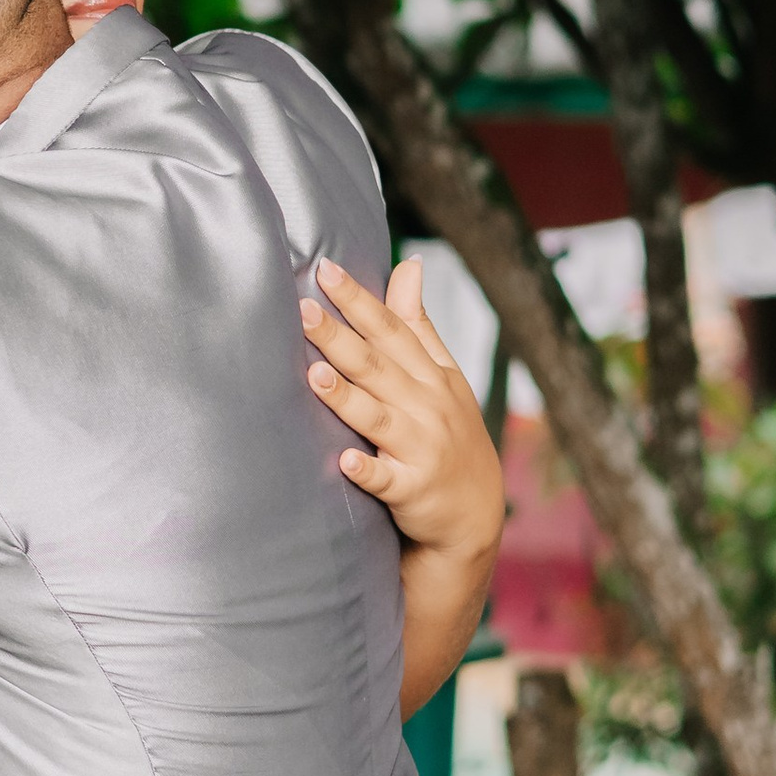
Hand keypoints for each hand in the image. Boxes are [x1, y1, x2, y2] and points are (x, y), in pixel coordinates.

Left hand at [301, 256, 504, 715]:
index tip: (325, 270)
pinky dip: (367, 470)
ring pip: (377, 418)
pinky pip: (386, 479)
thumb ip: (418, 323)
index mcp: (431, 375)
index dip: (359, 300)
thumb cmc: (450, 433)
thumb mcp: (443, 376)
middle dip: (340, 338)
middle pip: (377, 367)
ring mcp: (421, 449)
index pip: (392, 329)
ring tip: (313, 375)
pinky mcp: (412, 490)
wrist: (474, 512)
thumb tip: (409, 263)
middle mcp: (427, 407)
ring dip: (347, 398)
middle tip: (301, 310)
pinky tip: (344, 460)